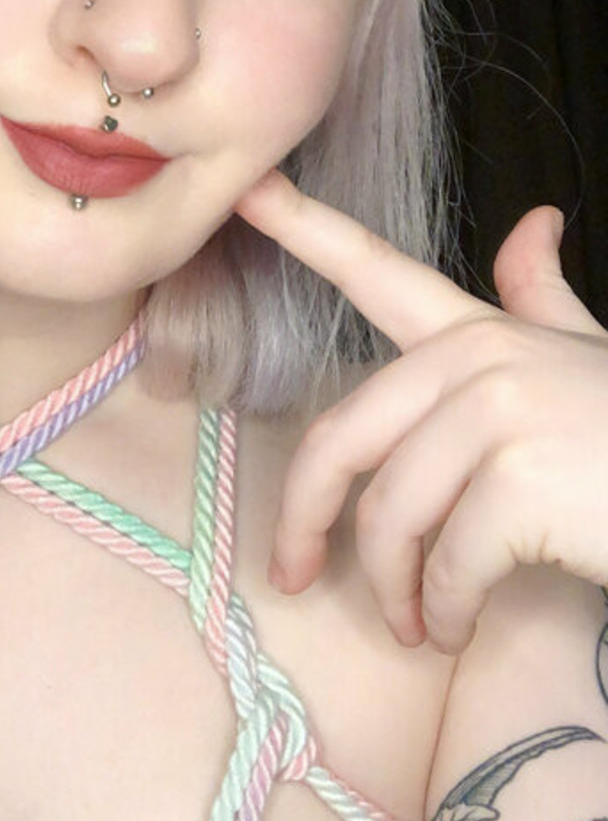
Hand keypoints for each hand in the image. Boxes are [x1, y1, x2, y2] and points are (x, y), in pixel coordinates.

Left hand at [236, 171, 607, 651]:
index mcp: (481, 333)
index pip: (378, 270)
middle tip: (293, 575)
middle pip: (342, 438)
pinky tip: (454, 630)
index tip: (248, 190)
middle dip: (305, 519)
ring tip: (416, 624)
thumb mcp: (590, 361)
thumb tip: (534, 223)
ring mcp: (497, 415)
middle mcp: (479, 359)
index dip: (304, 226)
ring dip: (394, 589)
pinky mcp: (516, 481)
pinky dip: (443, 613)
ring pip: (390, 517)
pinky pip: (444, 565)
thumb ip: (542, 302)